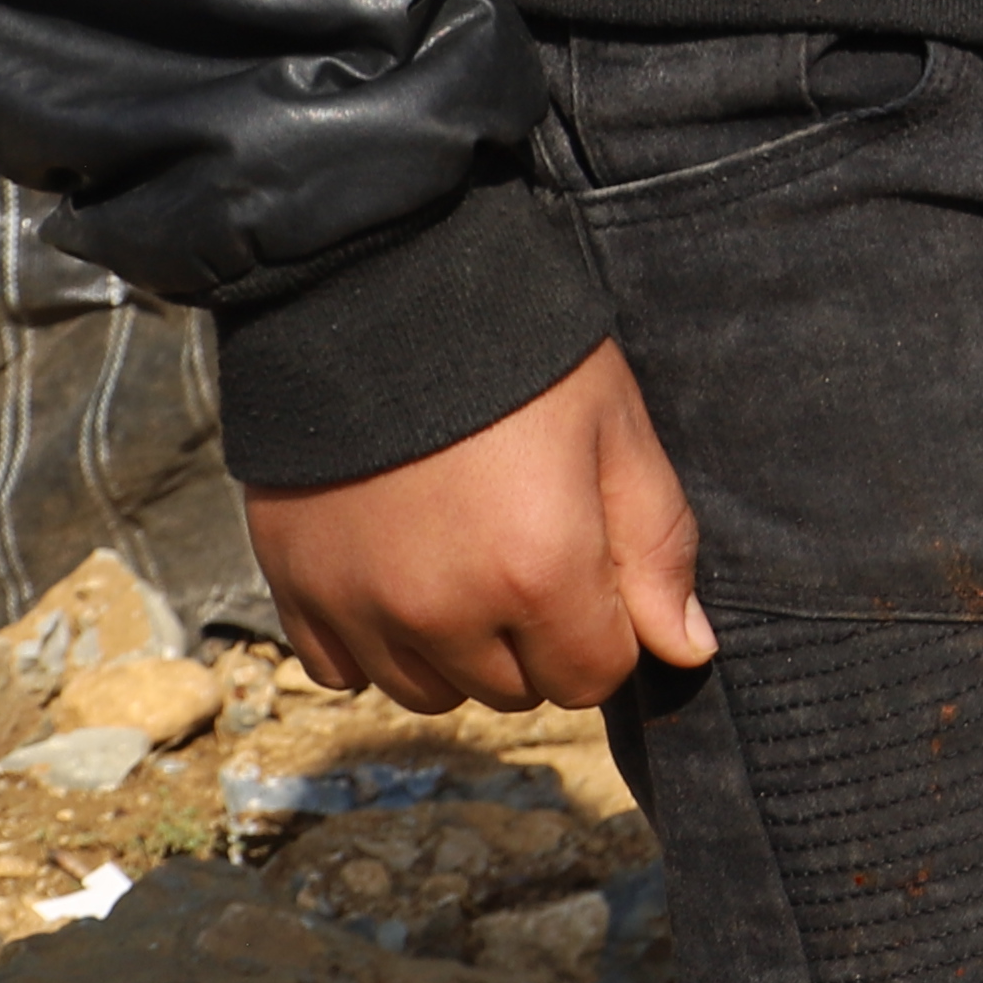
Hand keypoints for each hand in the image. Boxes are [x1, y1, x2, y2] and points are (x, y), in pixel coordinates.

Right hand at [247, 340, 715, 712]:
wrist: (377, 290)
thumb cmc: (519, 355)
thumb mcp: (617, 430)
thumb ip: (658, 547)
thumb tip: (687, 650)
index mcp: (539, 572)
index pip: (594, 675)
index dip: (608, 627)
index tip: (593, 566)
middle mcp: (444, 612)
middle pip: (515, 689)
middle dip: (537, 637)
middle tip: (528, 544)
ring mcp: (361, 610)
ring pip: (431, 693)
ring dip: (458, 648)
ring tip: (463, 553)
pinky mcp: (295, 594)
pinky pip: (347, 672)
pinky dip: (378, 640)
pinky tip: (397, 569)